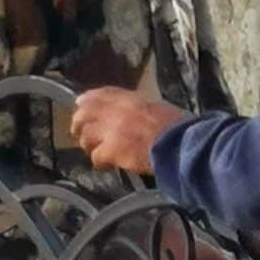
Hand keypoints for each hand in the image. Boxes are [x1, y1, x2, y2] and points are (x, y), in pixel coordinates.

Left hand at [70, 87, 184, 175]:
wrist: (181, 146)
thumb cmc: (179, 129)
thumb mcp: (159, 109)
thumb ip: (141, 110)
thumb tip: (134, 116)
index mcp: (132, 100)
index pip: (103, 94)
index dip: (88, 99)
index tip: (81, 104)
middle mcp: (118, 111)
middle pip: (85, 113)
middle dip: (78, 123)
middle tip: (78, 131)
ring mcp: (113, 131)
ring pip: (86, 136)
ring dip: (89, 144)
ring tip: (95, 151)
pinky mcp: (112, 150)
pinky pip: (96, 156)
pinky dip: (99, 162)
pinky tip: (106, 166)